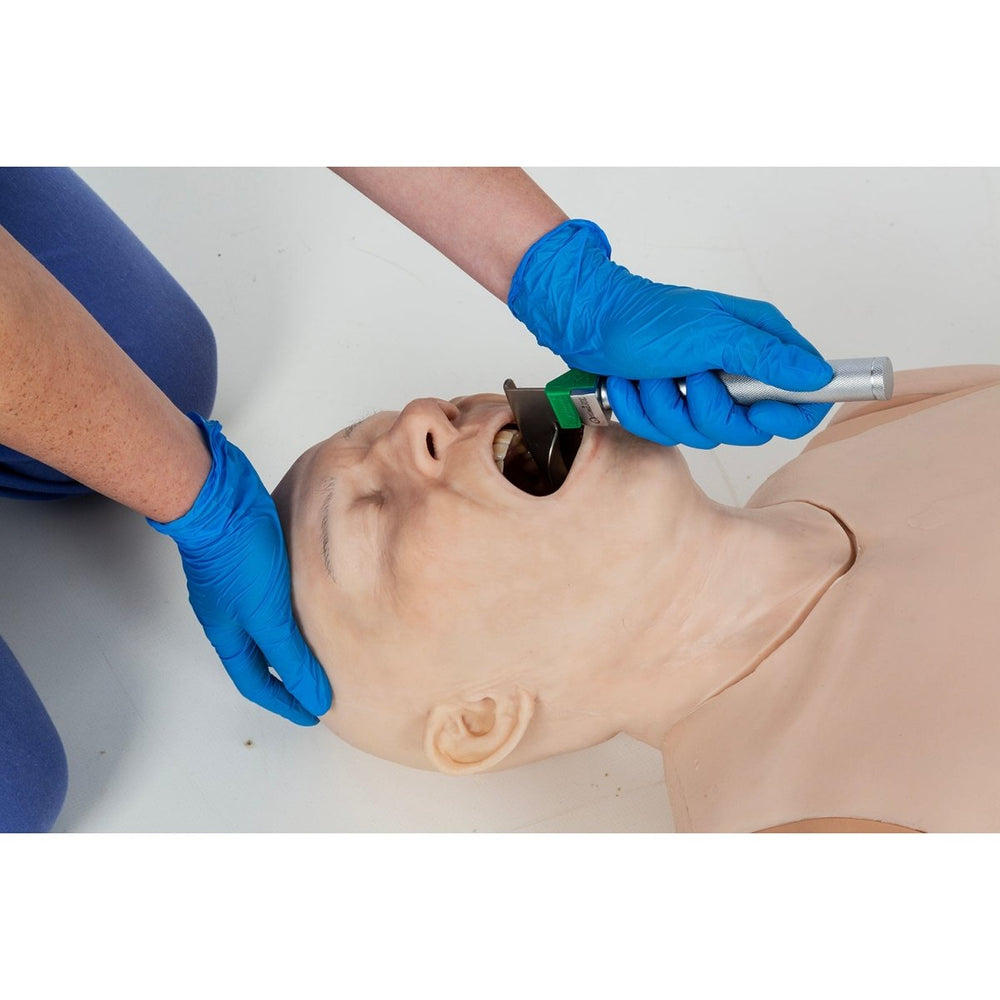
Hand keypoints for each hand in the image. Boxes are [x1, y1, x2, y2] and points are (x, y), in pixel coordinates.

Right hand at [148, 415, 332, 724]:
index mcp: (227, 633)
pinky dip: (297, 604)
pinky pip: (278, 592)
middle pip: (261, 655)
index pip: (256, 682)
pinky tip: (319, 597)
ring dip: (294, 637)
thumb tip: (315, 699)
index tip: (313, 713)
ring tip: (328, 643)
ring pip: (270, 622)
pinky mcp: (253, 557)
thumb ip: (291, 656)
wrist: (218, 497)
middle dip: (289, 673)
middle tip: (322, 682)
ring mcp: (239, 583)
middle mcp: (230, 612)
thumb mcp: (268, 615)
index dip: (284, 701)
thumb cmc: (237, 557)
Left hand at [508, 219, 833, 447]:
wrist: (588, 324)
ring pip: (703, 434)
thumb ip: (766, 356)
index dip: (788, 414)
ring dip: (667, 407)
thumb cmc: (645, 318)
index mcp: (757, 344)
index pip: (803, 395)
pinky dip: (642, 412)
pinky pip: (667, 434)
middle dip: (708, 410)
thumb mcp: (712, 333)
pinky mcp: (671, 408)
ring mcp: (701, 392)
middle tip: (688, 379)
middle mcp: (734, 370)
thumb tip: (816, 374)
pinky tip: (632, 385)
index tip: (759, 411)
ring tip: (651, 375)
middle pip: (748, 427)